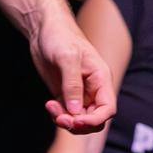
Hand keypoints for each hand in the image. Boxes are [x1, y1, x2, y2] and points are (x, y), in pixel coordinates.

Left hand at [31, 6, 115, 131]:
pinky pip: (66, 113)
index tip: (77, 120)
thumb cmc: (60, 36)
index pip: (108, 109)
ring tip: (52, 109)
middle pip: (94, 119)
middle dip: (79, 124)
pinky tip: (49, 105)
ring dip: (67, 121)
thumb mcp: (67, 57)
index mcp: (101, 79)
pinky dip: (58, 115)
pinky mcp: (64, 94)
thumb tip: (75, 112)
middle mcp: (92, 89)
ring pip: (79, 119)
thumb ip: (72, 84)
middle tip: (61, 118)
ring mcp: (78, 93)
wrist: (44, 28)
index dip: (95, 119)